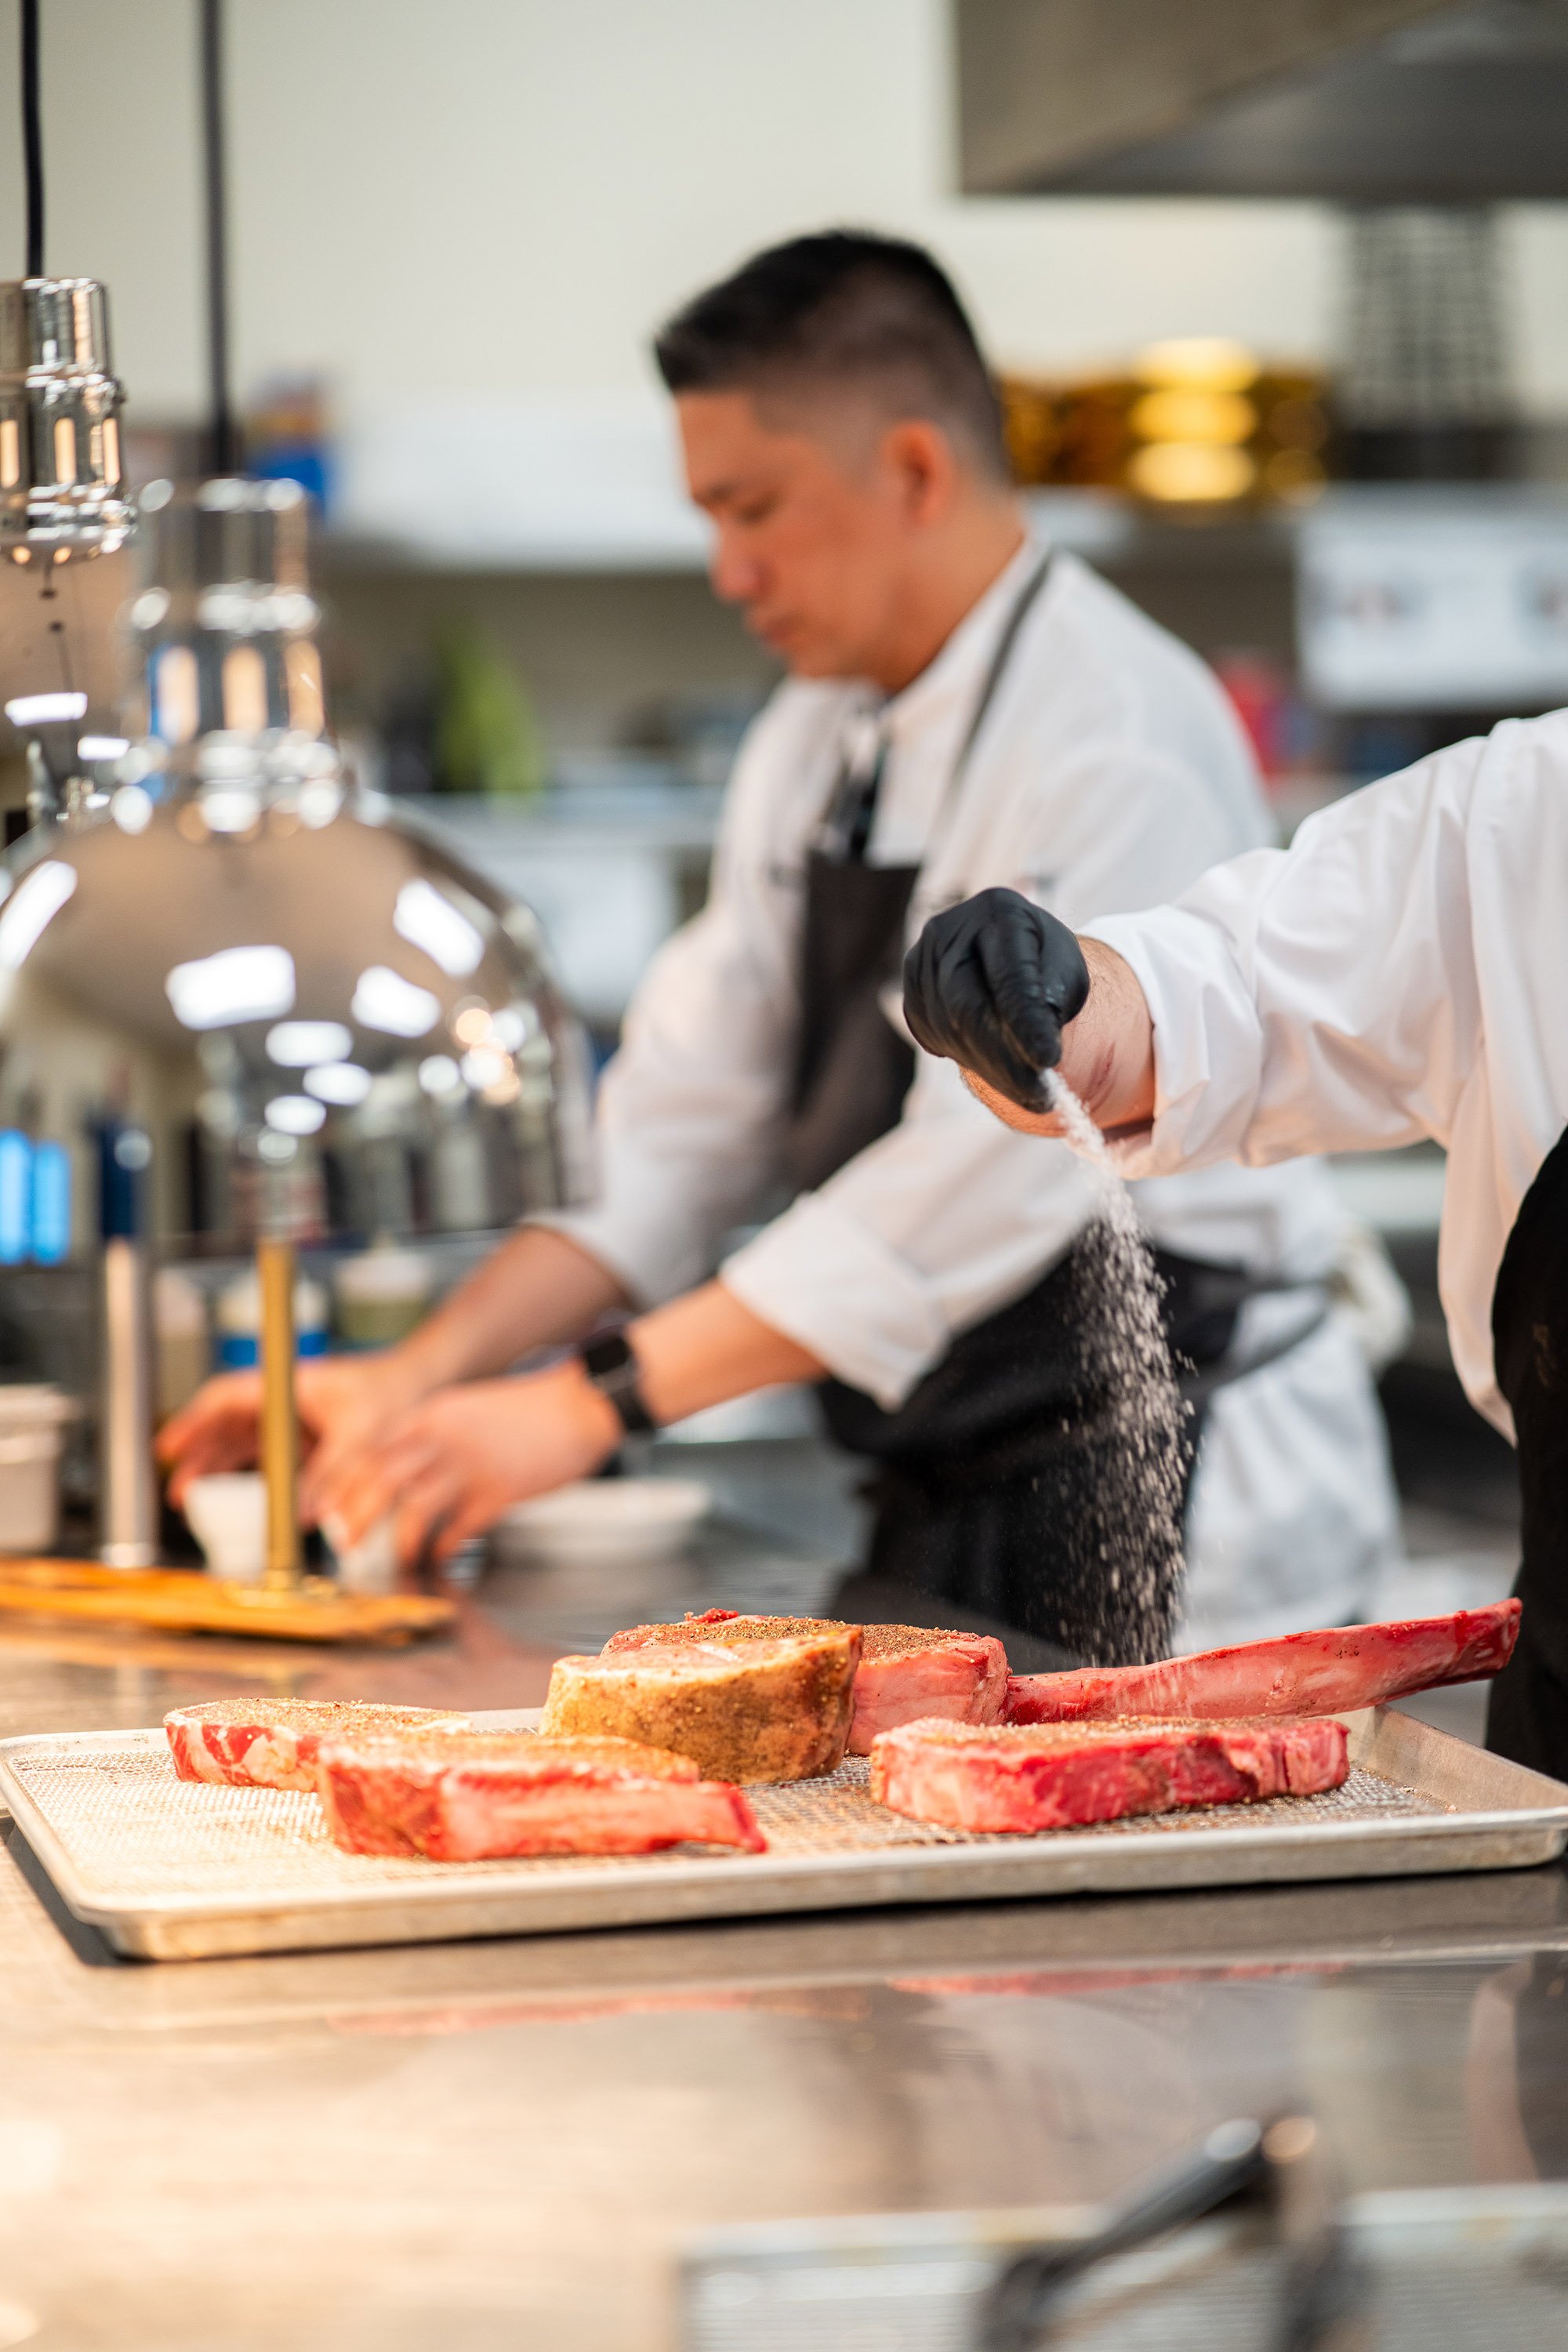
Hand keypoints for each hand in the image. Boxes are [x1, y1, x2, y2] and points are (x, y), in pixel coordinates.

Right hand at [157, 1351, 428, 1509]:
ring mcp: (295, 1422)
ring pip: (242, 1444)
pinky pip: (269, 1461)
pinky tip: (236, 1503)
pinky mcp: (309, 1442)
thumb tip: (307, 1516)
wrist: (426, 1385)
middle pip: (226, 1425)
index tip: (169, 1445)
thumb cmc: (395, 1390)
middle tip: (177, 1488)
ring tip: (191, 1499)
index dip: (193, 1420)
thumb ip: (333, 1475)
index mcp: (289, 1385)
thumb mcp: (362, 1434)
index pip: (226, 1396)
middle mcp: (285, 1402)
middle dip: (198, 1454)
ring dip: (217, 1469)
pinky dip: (251, 1480)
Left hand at [304, 1362, 622, 1570]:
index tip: (328, 1509)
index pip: (370, 1449)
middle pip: (381, 1479)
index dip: (342, 1483)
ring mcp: (471, 1464)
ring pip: (415, 1508)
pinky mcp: (500, 1491)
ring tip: (400, 1559)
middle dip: (357, 1517)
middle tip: (347, 1543)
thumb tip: (396, 1472)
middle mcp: (444, 1437)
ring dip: (401, 1542)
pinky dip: (445, 1548)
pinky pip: (459, 1528)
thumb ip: (430, 1434)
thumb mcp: (465, 1408)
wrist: (577, 1406)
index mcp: (432, 1413)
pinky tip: (442, 1556)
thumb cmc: (524, 1411)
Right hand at [903, 888, 1089, 1112]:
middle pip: (968, 1006)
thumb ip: (1052, 1002)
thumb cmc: (1045, 966)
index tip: (1049, 1061)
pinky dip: (968, 1058)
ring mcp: (922, 958)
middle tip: (1042, 1097)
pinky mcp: (910, 988)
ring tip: (1030, 1089)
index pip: (1009, 976)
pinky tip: (997, 1066)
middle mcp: (950, 930)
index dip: (1026, 1022)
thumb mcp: (1067, 975)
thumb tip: (1034, 1051)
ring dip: (991, 1068)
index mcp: (1000, 912)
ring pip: (950, 1028)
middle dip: (1006, 1060)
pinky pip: (932, 1035)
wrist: (1008, 955)